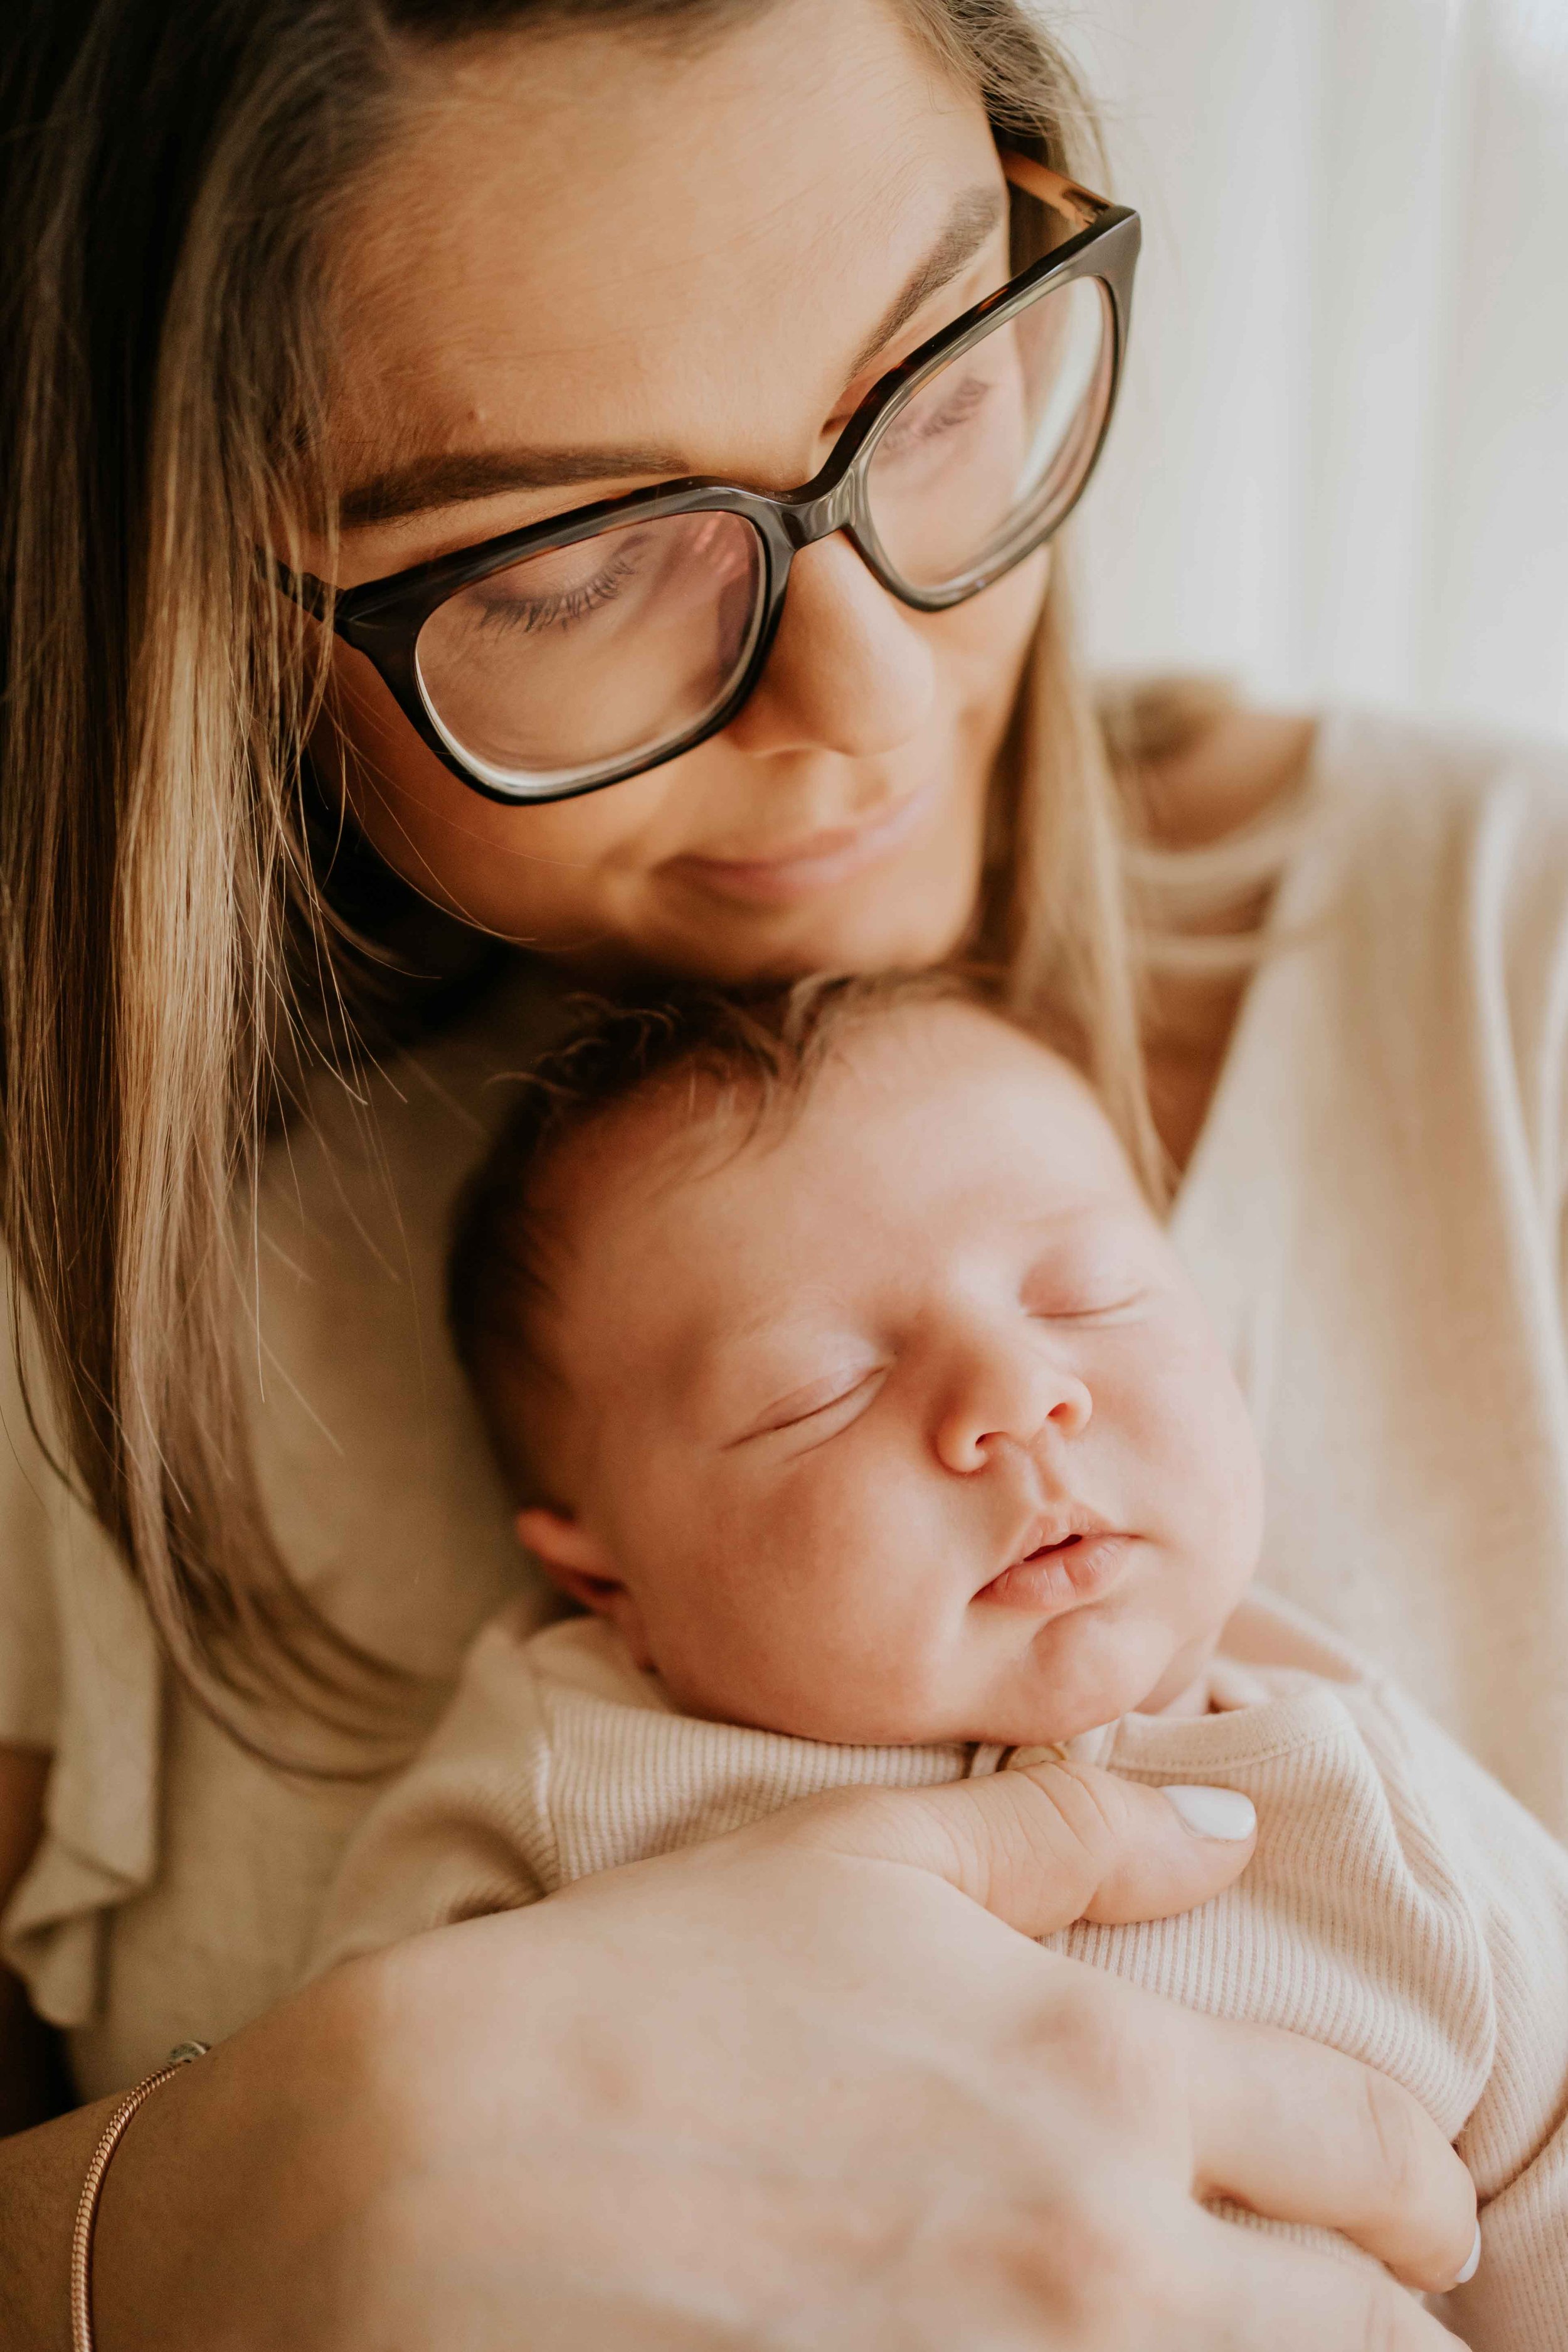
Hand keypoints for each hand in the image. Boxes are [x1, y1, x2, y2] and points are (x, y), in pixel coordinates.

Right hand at [49, 1762, 1473, 2350]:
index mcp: (1107, 2083)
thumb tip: (1225, 1827)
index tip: (1399, 2195)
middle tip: (1351, 2287)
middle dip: (1384, 2310)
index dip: (1414, 2184)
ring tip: (1241, 2324)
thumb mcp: (869, 1861)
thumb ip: (1075, 1836)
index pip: (1374, 2160)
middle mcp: (1105, 2260)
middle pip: (1363, 2334)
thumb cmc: (661, 1986)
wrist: (456, 2169)